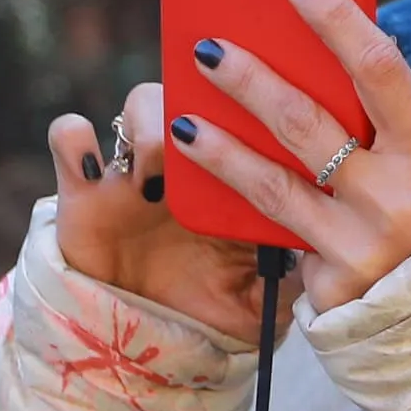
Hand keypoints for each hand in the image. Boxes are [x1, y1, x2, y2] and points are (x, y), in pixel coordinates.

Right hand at [46, 83, 275, 343]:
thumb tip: (342, 261)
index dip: (271, 79)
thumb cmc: (206, 301)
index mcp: (238, 167)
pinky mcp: (82, 188)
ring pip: (140, 101)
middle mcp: (188, 152)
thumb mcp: (261, 294)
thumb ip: (298, 273)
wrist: (139, 337)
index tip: (284, 73)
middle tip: (220, 108)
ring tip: (160, 173)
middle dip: (213, 83)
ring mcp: (134, 164)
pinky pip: (68, 137)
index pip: (257, 105)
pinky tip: (96, 170)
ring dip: (152, 123)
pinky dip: (75, 141)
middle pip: (198, 85)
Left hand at [167, 0, 410, 315]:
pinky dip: (256, 214)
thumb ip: (386, 123)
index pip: (379, 69)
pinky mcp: (333, 287)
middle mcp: (398, 200)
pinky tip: (220, 197)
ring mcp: (363, 248)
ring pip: (273, 187)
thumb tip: (312, 55)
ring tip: (183, 121)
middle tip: (207, 48)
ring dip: (221, 149)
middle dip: (250, 82)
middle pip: (307, 125)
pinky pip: (284, 239)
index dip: (336, 20)